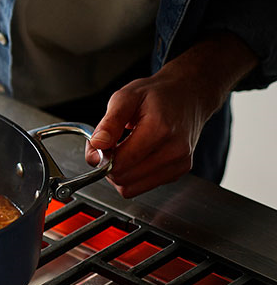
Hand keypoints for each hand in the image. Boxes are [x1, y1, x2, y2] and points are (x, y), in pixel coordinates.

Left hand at [85, 33, 256, 197]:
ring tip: (123, 150)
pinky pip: (143, 187)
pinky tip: (137, 156)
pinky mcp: (179, 172)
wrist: (188, 95)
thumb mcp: (126, 97)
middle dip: (108, 166)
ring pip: (131, 188)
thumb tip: (97, 144)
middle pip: (123, 180)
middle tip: (109, 147)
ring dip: (120, 173)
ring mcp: (179, 164)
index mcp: (159, 130)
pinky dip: (133, 176)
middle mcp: (174, 151)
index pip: (120, 164)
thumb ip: (110, 122)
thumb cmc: (158, 95)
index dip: (101, 158)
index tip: (99, 145)